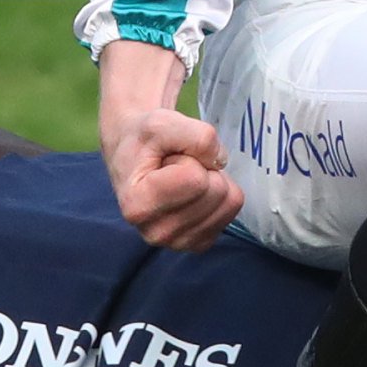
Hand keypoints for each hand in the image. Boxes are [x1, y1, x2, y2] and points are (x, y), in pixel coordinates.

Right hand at [97, 42, 240, 250]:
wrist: (135, 155)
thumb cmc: (144, 140)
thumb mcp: (162, 122)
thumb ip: (196, 135)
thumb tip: (221, 161)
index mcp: (137, 205)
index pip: (196, 179)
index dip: (189, 157)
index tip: (167, 159)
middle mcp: (155, 233)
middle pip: (215, 191)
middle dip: (202, 168)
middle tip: (176, 167)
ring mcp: (178, 242)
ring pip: (229, 202)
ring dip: (211, 180)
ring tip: (183, 178)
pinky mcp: (198, 243)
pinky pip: (232, 211)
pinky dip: (219, 194)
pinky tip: (193, 193)